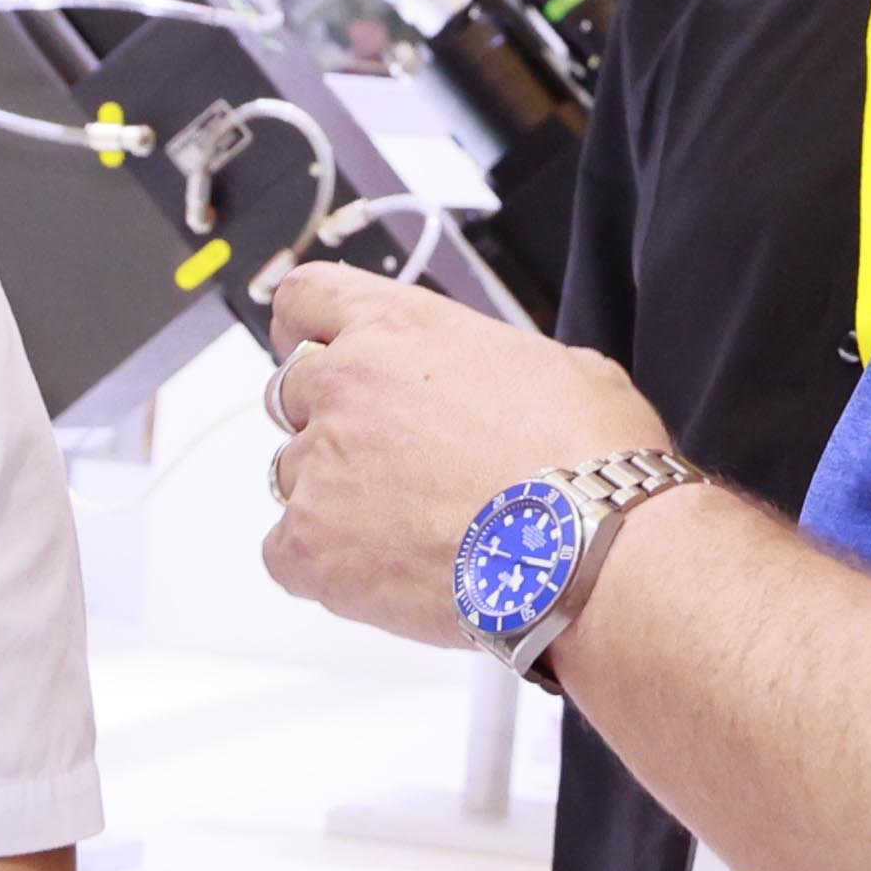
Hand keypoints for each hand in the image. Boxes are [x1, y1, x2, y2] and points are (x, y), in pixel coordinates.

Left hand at [255, 264, 672, 645]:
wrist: (585, 550)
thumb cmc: (585, 465)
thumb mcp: (552, 364)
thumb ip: (482, 360)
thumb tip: (489, 381)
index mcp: (397, 330)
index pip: (305, 300)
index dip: (305, 328)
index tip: (312, 348)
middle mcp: (346, 386)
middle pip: (293, 394)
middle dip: (331, 423)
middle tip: (389, 462)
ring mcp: (320, 466)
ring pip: (292, 475)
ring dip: (334, 496)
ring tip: (408, 527)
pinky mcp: (311, 543)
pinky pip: (284, 551)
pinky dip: (323, 564)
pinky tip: (383, 570)